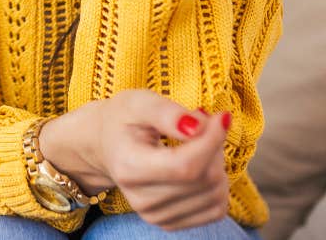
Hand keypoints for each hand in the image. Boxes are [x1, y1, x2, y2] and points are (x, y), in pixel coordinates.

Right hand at [38, 89, 230, 230]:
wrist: (104, 145)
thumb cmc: (122, 120)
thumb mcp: (138, 102)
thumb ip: (167, 113)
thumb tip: (199, 127)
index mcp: (130, 167)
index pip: (186, 166)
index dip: (212, 140)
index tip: (221, 117)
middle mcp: (141, 199)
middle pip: (204, 179)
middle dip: (214, 146)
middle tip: (203, 124)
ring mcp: (155, 215)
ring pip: (215, 194)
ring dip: (217, 164)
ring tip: (197, 143)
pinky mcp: (170, 222)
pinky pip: (216, 208)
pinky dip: (218, 185)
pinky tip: (201, 165)